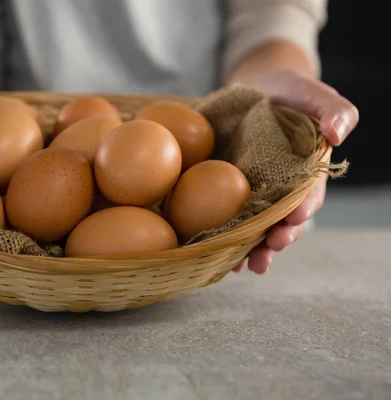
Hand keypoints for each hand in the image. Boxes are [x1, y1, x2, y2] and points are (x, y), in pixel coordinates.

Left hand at [233, 69, 358, 273]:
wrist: (256, 86)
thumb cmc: (289, 90)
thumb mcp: (311, 92)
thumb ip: (333, 109)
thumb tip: (339, 133)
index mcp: (306, 171)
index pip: (309, 194)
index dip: (304, 208)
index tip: (294, 219)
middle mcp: (284, 188)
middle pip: (285, 220)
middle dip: (279, 238)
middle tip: (271, 249)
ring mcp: (257, 192)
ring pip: (259, 227)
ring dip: (254, 249)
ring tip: (245, 265)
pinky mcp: (230, 190)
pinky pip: (232, 218)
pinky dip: (228, 238)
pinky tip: (221, 255)